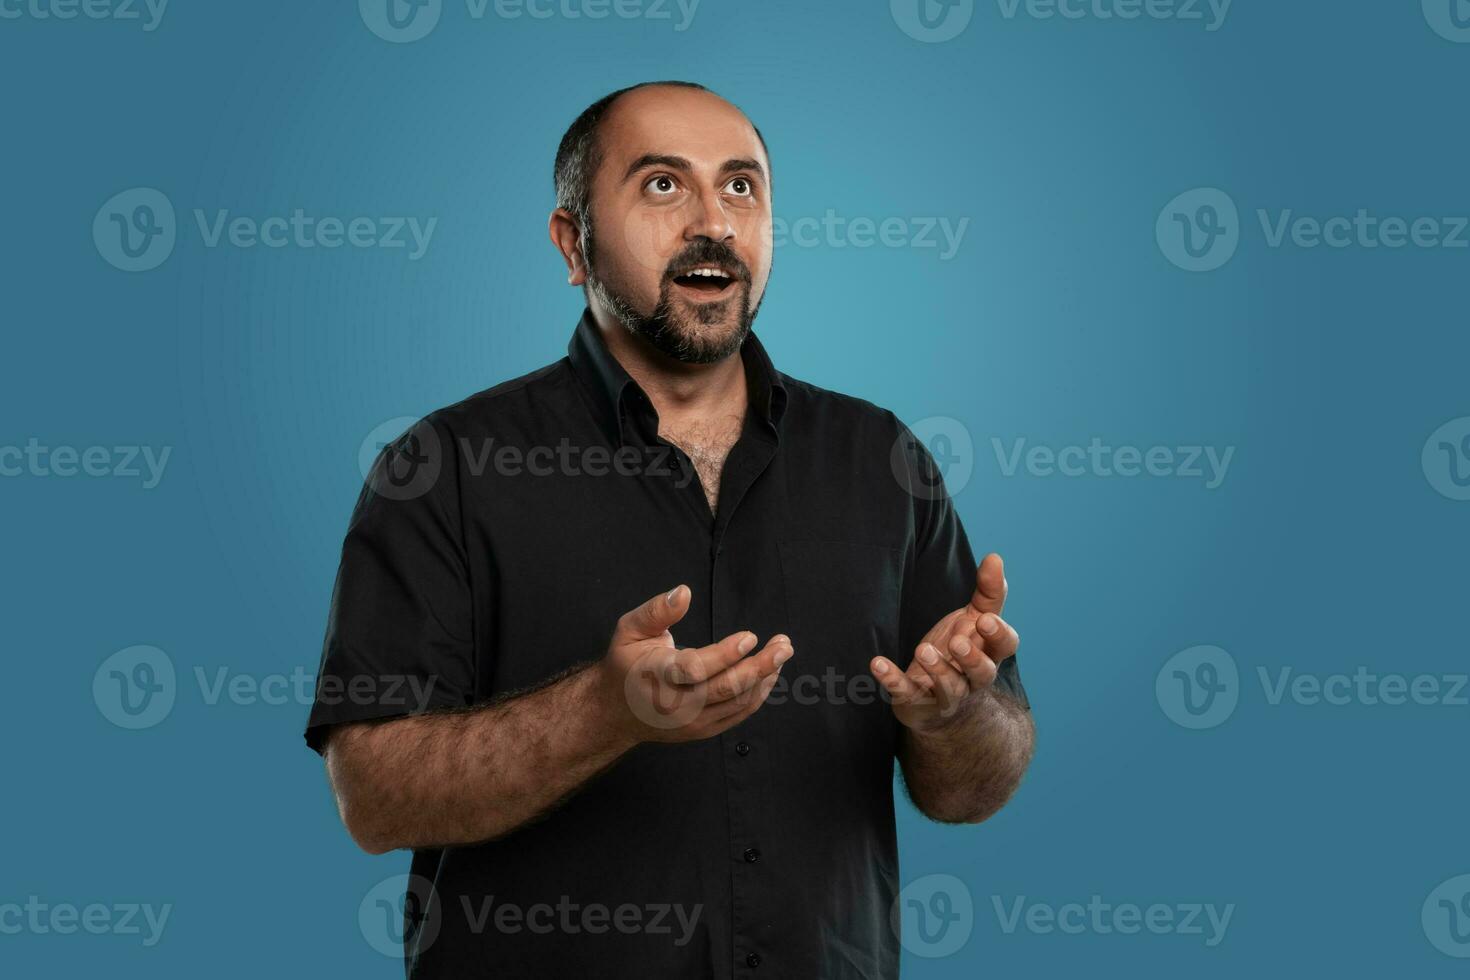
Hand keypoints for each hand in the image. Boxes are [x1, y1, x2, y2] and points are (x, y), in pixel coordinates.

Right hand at [598, 584, 793, 743]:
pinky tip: (770, 672)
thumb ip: (656, 611)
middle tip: (783, 645)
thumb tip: (683, 592)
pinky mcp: (705, 730)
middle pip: (725, 689)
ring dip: (765, 677)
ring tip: (781, 652)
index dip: (724, 654)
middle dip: (759, 666)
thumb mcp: (629, 630)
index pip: (694, 669)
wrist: (618, 712)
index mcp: (655, 677)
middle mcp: (675, 705)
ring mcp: (692, 722)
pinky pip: (739, 713)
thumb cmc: (626, 665)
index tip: (750, 637)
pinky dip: (759, 693)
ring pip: (737, 702)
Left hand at [868, 553, 1019, 732]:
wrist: (939, 706)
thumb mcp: (974, 621)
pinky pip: (907, 694)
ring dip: (937, 670)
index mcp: (989, 654)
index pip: (1005, 646)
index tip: (985, 619)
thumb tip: (995, 557)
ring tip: (923, 650)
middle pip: (983, 673)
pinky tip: (877, 664)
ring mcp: (946, 695)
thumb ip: (987, 592)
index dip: (999, 635)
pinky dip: (892, 680)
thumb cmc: (959, 653)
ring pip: (949, 688)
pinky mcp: (917, 703)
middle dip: (972, 659)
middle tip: (956, 641)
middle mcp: (972, 679)